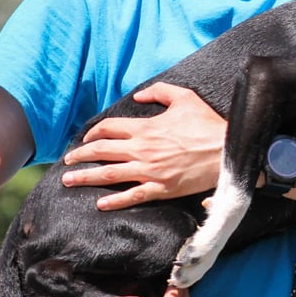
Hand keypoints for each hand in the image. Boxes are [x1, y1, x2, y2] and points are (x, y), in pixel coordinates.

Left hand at [61, 83, 225, 209]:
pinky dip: (115, 201)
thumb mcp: (184, 98)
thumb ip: (159, 92)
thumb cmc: (207, 124)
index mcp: (146, 128)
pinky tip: (101, 204)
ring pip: (110, 174)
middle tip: (68, 161)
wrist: (227, 150)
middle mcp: (142, 150)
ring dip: (86, 177)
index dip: (93, 133)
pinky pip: (133, 196)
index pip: (108, 129)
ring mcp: (150, 171)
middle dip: (80, 155)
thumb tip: (139, 96)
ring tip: (70, 180)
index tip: (86, 139)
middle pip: (102, 151)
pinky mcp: (162, 189)